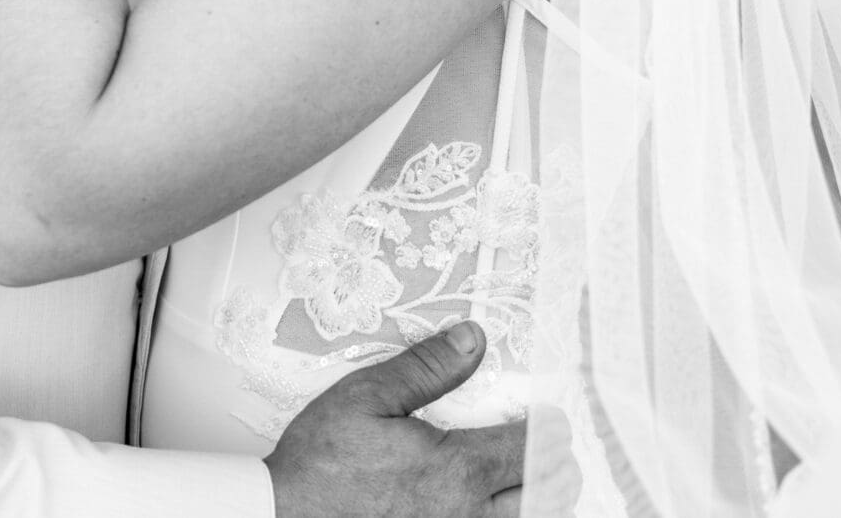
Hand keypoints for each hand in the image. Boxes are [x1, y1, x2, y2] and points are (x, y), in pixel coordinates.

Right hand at [266, 323, 527, 517]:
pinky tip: (493, 503)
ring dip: (535, 498)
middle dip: (554, 468)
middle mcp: (466, 514)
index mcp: (456, 470)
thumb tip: (474, 340)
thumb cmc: (321, 464)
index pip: (530, 449)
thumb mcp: (367, 398)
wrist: (285, 516)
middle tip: (552, 447)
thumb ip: (426, 369)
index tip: (549, 415)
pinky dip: (505, 516)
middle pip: (541, 495)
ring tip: (532, 478)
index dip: (548, 429)